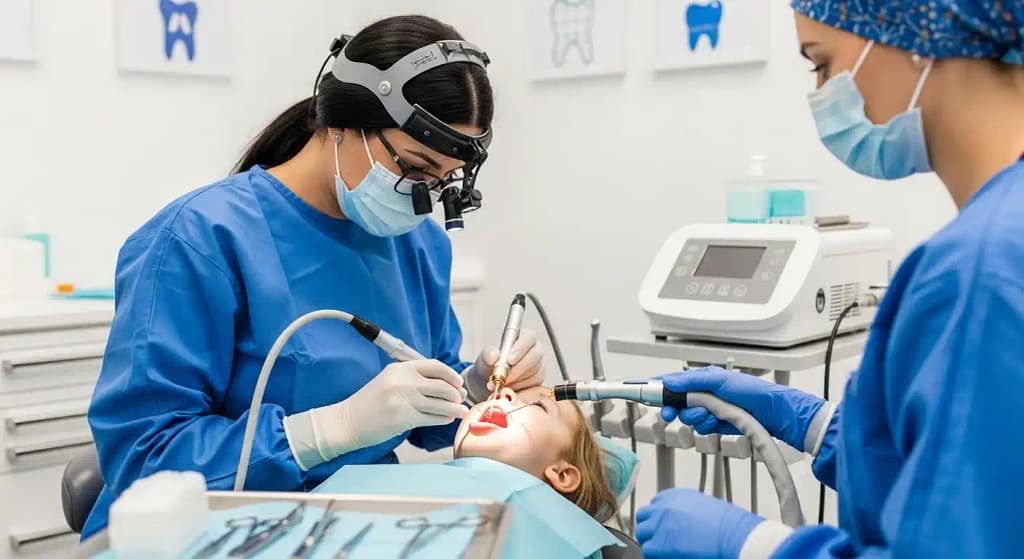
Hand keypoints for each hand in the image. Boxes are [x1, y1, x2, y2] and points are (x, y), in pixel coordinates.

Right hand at [333, 360, 467, 450]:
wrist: (346, 421)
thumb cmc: (369, 403)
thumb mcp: (389, 381)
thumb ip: (412, 379)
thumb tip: (443, 384)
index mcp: (400, 368)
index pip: (434, 366)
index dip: (450, 374)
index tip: (458, 382)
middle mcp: (402, 381)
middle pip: (441, 385)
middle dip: (456, 393)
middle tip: (462, 399)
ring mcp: (403, 399)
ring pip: (440, 403)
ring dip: (454, 408)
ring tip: (461, 411)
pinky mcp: (403, 418)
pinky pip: (432, 418)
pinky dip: (443, 419)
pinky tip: (448, 419)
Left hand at [465, 328, 545, 400]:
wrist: (491, 381)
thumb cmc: (490, 365)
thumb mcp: (485, 358)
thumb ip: (488, 354)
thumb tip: (494, 354)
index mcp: (524, 337)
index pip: (529, 337)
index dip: (520, 348)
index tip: (509, 360)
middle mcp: (535, 350)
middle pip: (534, 357)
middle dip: (517, 369)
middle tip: (502, 378)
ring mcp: (539, 366)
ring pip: (534, 373)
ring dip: (516, 381)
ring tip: (500, 384)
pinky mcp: (538, 380)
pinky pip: (533, 385)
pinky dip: (519, 389)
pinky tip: (508, 388)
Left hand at [637, 488, 762, 558]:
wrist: (735, 538)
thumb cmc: (729, 526)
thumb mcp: (705, 508)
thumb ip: (686, 511)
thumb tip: (681, 523)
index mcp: (676, 495)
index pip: (655, 503)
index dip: (658, 517)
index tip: (661, 525)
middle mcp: (664, 507)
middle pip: (643, 516)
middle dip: (649, 527)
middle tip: (659, 539)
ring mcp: (659, 525)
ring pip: (642, 533)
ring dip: (651, 541)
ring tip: (665, 550)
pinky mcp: (658, 545)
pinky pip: (648, 551)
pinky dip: (656, 555)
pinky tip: (669, 556)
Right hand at [660, 367, 825, 451]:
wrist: (776, 414)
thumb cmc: (754, 392)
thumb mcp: (720, 381)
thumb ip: (692, 381)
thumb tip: (669, 381)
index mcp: (703, 379)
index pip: (672, 382)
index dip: (657, 388)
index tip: (643, 393)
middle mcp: (704, 393)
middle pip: (676, 401)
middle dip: (676, 408)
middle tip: (672, 413)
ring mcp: (711, 409)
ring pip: (688, 416)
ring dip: (696, 418)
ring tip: (712, 415)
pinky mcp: (717, 423)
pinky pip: (701, 427)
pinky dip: (707, 426)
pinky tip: (718, 422)